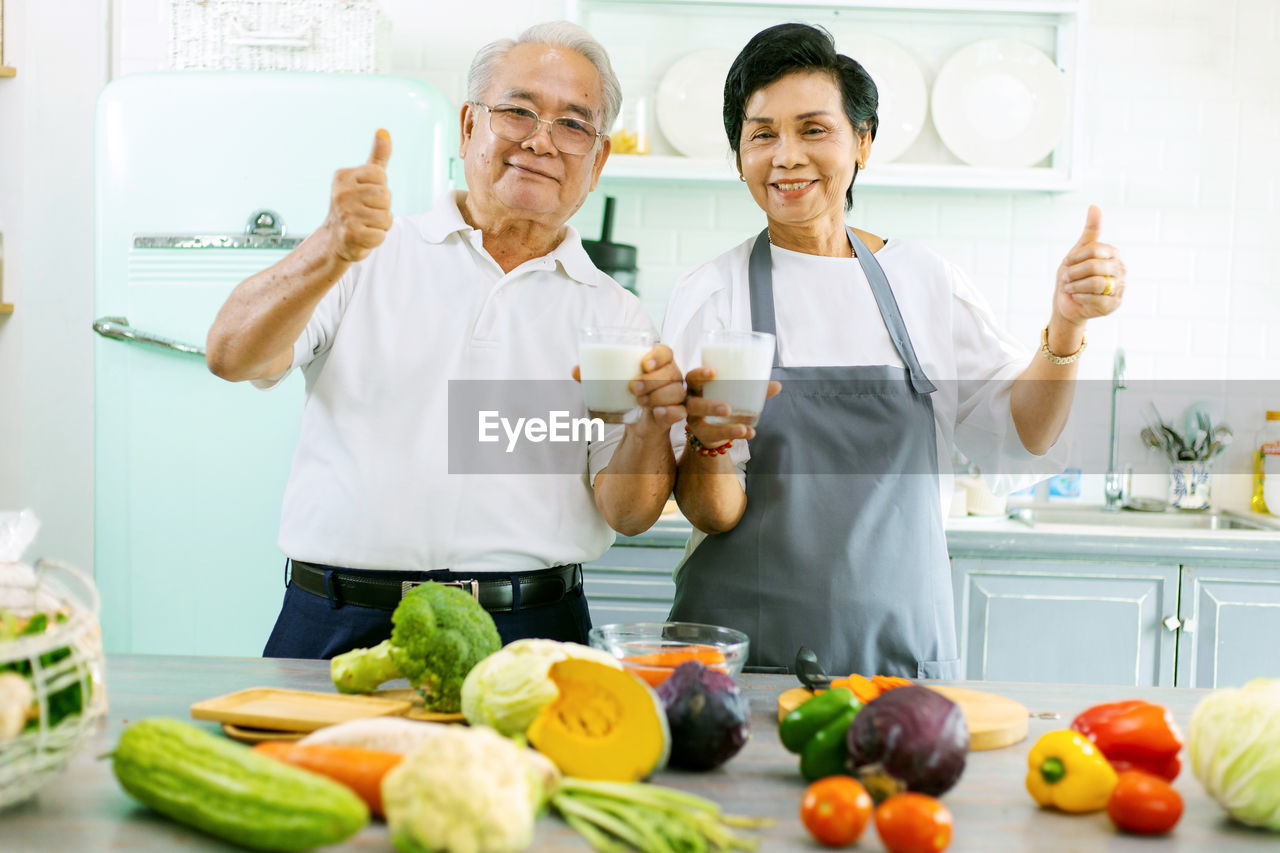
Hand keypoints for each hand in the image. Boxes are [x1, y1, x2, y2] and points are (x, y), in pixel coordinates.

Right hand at [323, 129, 393, 263]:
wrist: (334, 240)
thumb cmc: (354, 208)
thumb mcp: (365, 179)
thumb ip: (377, 157)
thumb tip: (383, 131)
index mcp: (344, 176)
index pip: (381, 176)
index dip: (380, 189)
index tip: (366, 197)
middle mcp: (341, 192)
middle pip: (386, 196)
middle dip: (382, 208)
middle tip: (366, 213)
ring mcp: (345, 213)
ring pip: (386, 217)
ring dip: (380, 225)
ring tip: (364, 224)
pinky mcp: (351, 233)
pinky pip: (381, 234)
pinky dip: (377, 238)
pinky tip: (363, 236)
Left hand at [572, 345, 685, 439]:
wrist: (635, 420)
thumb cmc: (625, 394)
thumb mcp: (608, 383)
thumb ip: (593, 376)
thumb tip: (575, 370)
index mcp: (657, 363)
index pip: (665, 352)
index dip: (658, 356)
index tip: (644, 364)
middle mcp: (670, 376)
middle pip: (671, 371)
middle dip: (652, 380)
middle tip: (632, 387)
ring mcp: (675, 394)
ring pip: (676, 391)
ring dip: (658, 396)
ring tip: (639, 401)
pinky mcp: (675, 413)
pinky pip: (680, 411)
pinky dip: (670, 412)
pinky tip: (657, 413)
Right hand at [684, 366, 780, 449]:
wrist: (714, 426)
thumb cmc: (724, 400)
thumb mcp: (735, 393)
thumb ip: (754, 389)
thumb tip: (777, 385)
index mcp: (698, 386)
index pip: (693, 377)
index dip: (700, 374)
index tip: (714, 372)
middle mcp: (692, 402)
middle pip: (694, 404)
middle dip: (710, 406)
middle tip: (728, 409)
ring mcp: (694, 420)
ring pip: (702, 425)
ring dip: (723, 428)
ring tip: (741, 429)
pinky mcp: (701, 434)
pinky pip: (714, 436)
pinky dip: (731, 435)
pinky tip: (747, 433)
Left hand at [1052, 205, 1124, 328]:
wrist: (1067, 302)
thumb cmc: (1073, 276)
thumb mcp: (1078, 252)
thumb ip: (1090, 231)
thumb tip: (1094, 206)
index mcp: (1113, 254)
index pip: (1094, 249)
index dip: (1075, 258)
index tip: (1068, 263)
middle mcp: (1120, 269)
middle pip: (1093, 266)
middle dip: (1073, 273)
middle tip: (1067, 278)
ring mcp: (1119, 288)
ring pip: (1095, 283)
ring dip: (1075, 286)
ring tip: (1070, 288)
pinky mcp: (1113, 304)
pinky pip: (1095, 299)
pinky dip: (1080, 297)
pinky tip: (1077, 297)